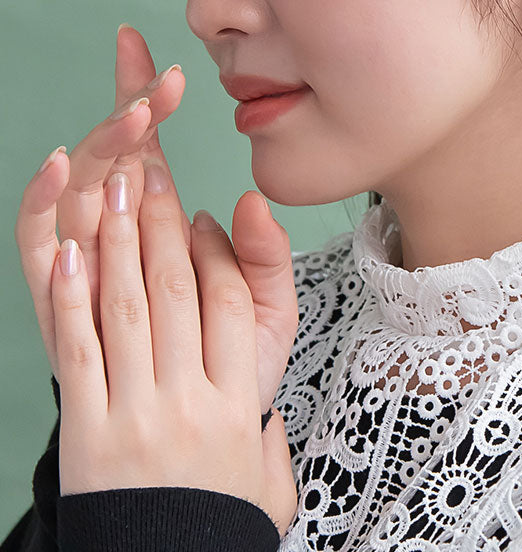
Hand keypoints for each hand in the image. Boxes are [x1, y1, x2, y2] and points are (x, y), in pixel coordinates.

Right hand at [15, 24, 299, 412]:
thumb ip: (264, 258)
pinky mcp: (53, 296)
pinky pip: (36, 243)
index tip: (172, 67)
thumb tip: (245, 202)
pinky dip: (43, 202)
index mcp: (165, 232)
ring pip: (82, 189)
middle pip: (116, 161)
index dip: (153, 106)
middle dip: (133, 115)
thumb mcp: (264, 312)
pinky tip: (65, 165)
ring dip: (104, 148)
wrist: (195, 444)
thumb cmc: (227, 369)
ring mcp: (83, 263)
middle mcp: (118, 237)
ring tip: (136, 118)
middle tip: (164, 85)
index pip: (155, 156)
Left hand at [50, 167, 297, 535]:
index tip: (200, 218)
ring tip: (114, 191)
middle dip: (162, 224)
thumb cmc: (211, 522)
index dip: (216, 251)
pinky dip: (74, 299)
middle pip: (176, 291)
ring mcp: (135, 411)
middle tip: (152, 175)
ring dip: (120, 242)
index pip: (231, 303)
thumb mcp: (269, 480)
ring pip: (128, 308)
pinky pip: (80, 350)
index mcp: (237, 402)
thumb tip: (270, 404)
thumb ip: (277, 434)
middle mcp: (189, 399)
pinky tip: (72, 255)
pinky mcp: (86, 428)